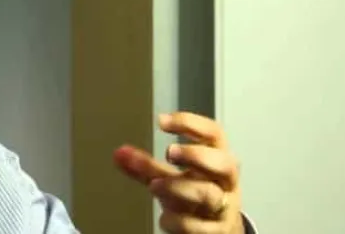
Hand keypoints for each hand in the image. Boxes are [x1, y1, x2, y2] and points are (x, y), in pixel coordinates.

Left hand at [113, 112, 244, 233]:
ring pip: (208, 195)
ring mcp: (224, 208)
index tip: (162, 121)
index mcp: (217, 159)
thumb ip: (146, 166)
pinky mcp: (216, 232)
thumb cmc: (195, 196)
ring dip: (178, 187)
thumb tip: (118, 154)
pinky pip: (198, 226)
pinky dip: (178, 221)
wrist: (219, 232)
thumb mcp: (171, 177)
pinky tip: (164, 217)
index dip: (190, 124)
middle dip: (195, 155)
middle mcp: (225, 182)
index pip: (213, 134)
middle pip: (223, 163)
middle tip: (168, 152)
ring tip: (153, 185)